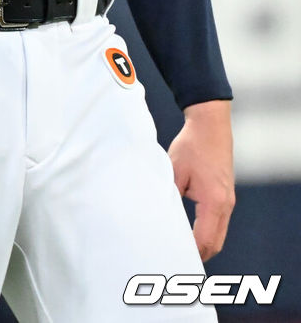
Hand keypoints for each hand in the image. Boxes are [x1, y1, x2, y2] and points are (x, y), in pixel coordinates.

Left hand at [167, 100, 234, 260]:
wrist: (210, 126)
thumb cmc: (191, 146)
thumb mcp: (174, 170)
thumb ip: (169, 194)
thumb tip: (159, 215)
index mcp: (213, 201)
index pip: (204, 239)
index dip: (190, 252)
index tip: (173, 258)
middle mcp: (225, 205)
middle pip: (215, 243)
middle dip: (199, 255)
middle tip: (176, 260)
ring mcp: (228, 201)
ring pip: (219, 234)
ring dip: (204, 244)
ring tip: (181, 249)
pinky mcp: (226, 196)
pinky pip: (219, 223)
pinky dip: (208, 232)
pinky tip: (191, 232)